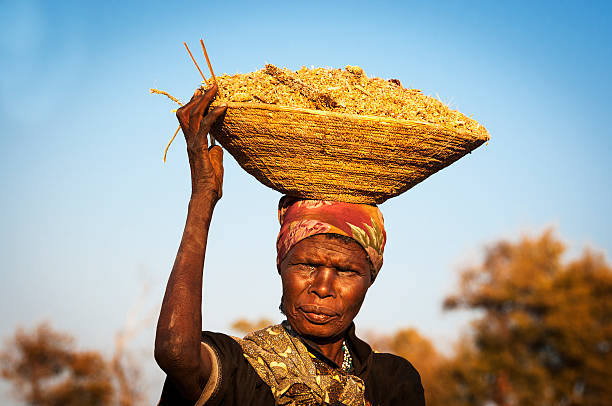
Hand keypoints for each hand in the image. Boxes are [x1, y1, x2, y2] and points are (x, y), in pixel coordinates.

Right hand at [176, 84, 226, 199]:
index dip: (193, 103)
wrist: (206, 195)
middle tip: (210, 86)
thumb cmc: (211, 182)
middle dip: (198, 97)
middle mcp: (189, 141)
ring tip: (215, 89)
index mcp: (192, 142)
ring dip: (205, 100)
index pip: (187, 117)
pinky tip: (223, 106)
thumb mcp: (215, 162)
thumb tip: (218, 145)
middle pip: (186, 112)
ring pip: (193, 115)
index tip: (202, 92)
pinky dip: (214, 114)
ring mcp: (193, 144)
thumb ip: (215, 151)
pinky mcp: (200, 148)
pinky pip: (205, 127)